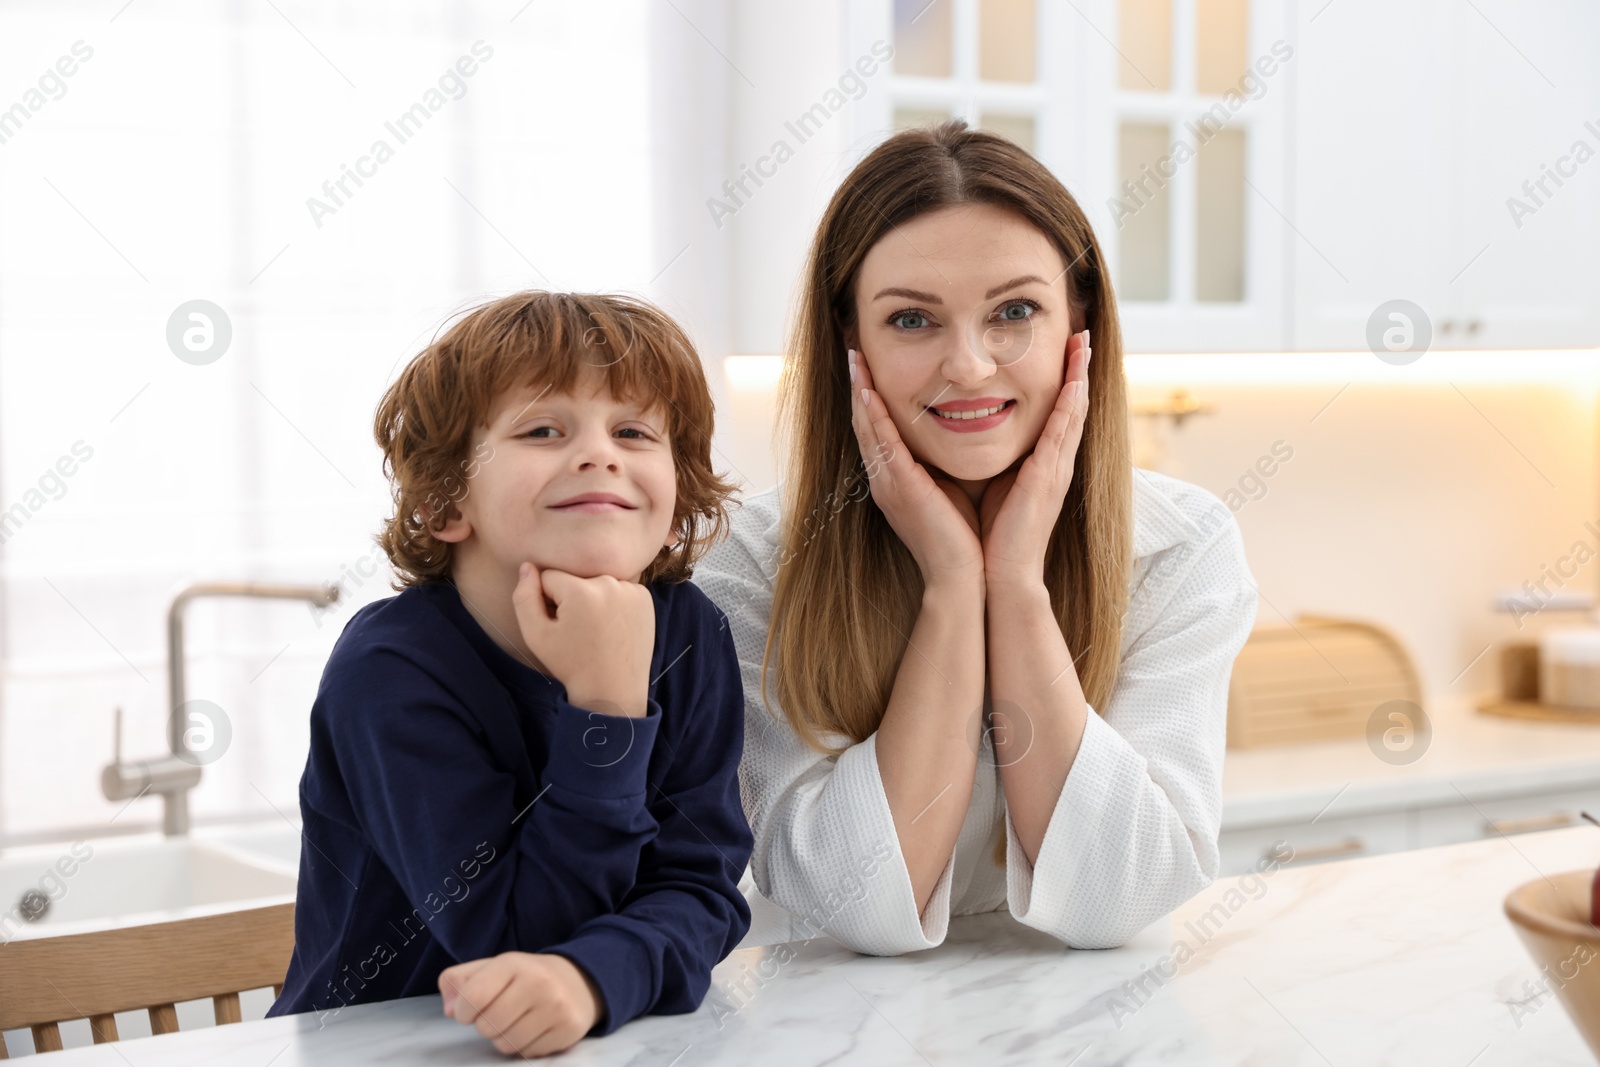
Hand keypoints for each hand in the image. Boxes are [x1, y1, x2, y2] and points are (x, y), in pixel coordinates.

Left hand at [440, 951, 601, 1057]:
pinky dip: (524, 1046)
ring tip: (514, 1022)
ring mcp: (556, 1007)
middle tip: (496, 1014)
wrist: (579, 981)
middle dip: (484, 1026)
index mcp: (514, 963)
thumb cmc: (525, 977)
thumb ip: (459, 981)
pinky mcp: (568, 1030)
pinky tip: (533, 1029)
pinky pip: (527, 1053)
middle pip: (487, 1025)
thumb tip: (448, 1009)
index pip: (472, 996)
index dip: (462, 1011)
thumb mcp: (492, 968)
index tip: (468, 1010)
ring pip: (506, 1044)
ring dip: (503, 1039)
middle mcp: (538, 982)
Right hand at [512, 562, 653, 716]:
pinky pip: (618, 589)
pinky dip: (613, 602)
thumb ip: (524, 597)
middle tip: (578, 630)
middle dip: (571, 598)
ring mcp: (631, 590)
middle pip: (575, 578)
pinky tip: (612, 626)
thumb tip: (527, 566)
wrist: (612, 689)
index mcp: (580, 590)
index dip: (547, 600)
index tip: (558, 624)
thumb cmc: (571, 664)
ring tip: (595, 630)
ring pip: (596, 582)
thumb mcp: (536, 635)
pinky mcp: (644, 598)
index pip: (549, 576)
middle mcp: (609, 583)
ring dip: (592, 599)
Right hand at [849, 346, 984, 585]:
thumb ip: (939, 468)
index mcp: (896, 482)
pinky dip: (874, 417)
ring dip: (861, 393)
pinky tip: (868, 392)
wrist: (962, 577)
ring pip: (868, 429)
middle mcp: (885, 480)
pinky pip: (883, 445)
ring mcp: (888, 485)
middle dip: (859, 388)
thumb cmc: (960, 539)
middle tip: (853, 354)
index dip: (870, 401)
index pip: (877, 432)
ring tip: (855, 361)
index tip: (868, 370)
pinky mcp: (900, 488)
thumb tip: (948, 443)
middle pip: (864, 425)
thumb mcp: (947, 492)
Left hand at [979, 329, 1091, 587]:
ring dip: (1080, 375)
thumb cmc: (989, 536)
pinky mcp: (1049, 479)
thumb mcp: (991, 485)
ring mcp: (1056, 470)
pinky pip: (1064, 432)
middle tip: (1081, 333)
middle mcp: (1054, 463)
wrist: (997, 576)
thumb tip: (969, 435)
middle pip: (1072, 406)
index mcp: (1041, 465)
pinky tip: (1077, 379)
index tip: (1064, 350)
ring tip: (1083, 342)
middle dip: (1078, 369)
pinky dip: (1072, 403)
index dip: (1062, 382)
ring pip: (1074, 412)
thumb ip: (991, 461)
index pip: (1055, 413)